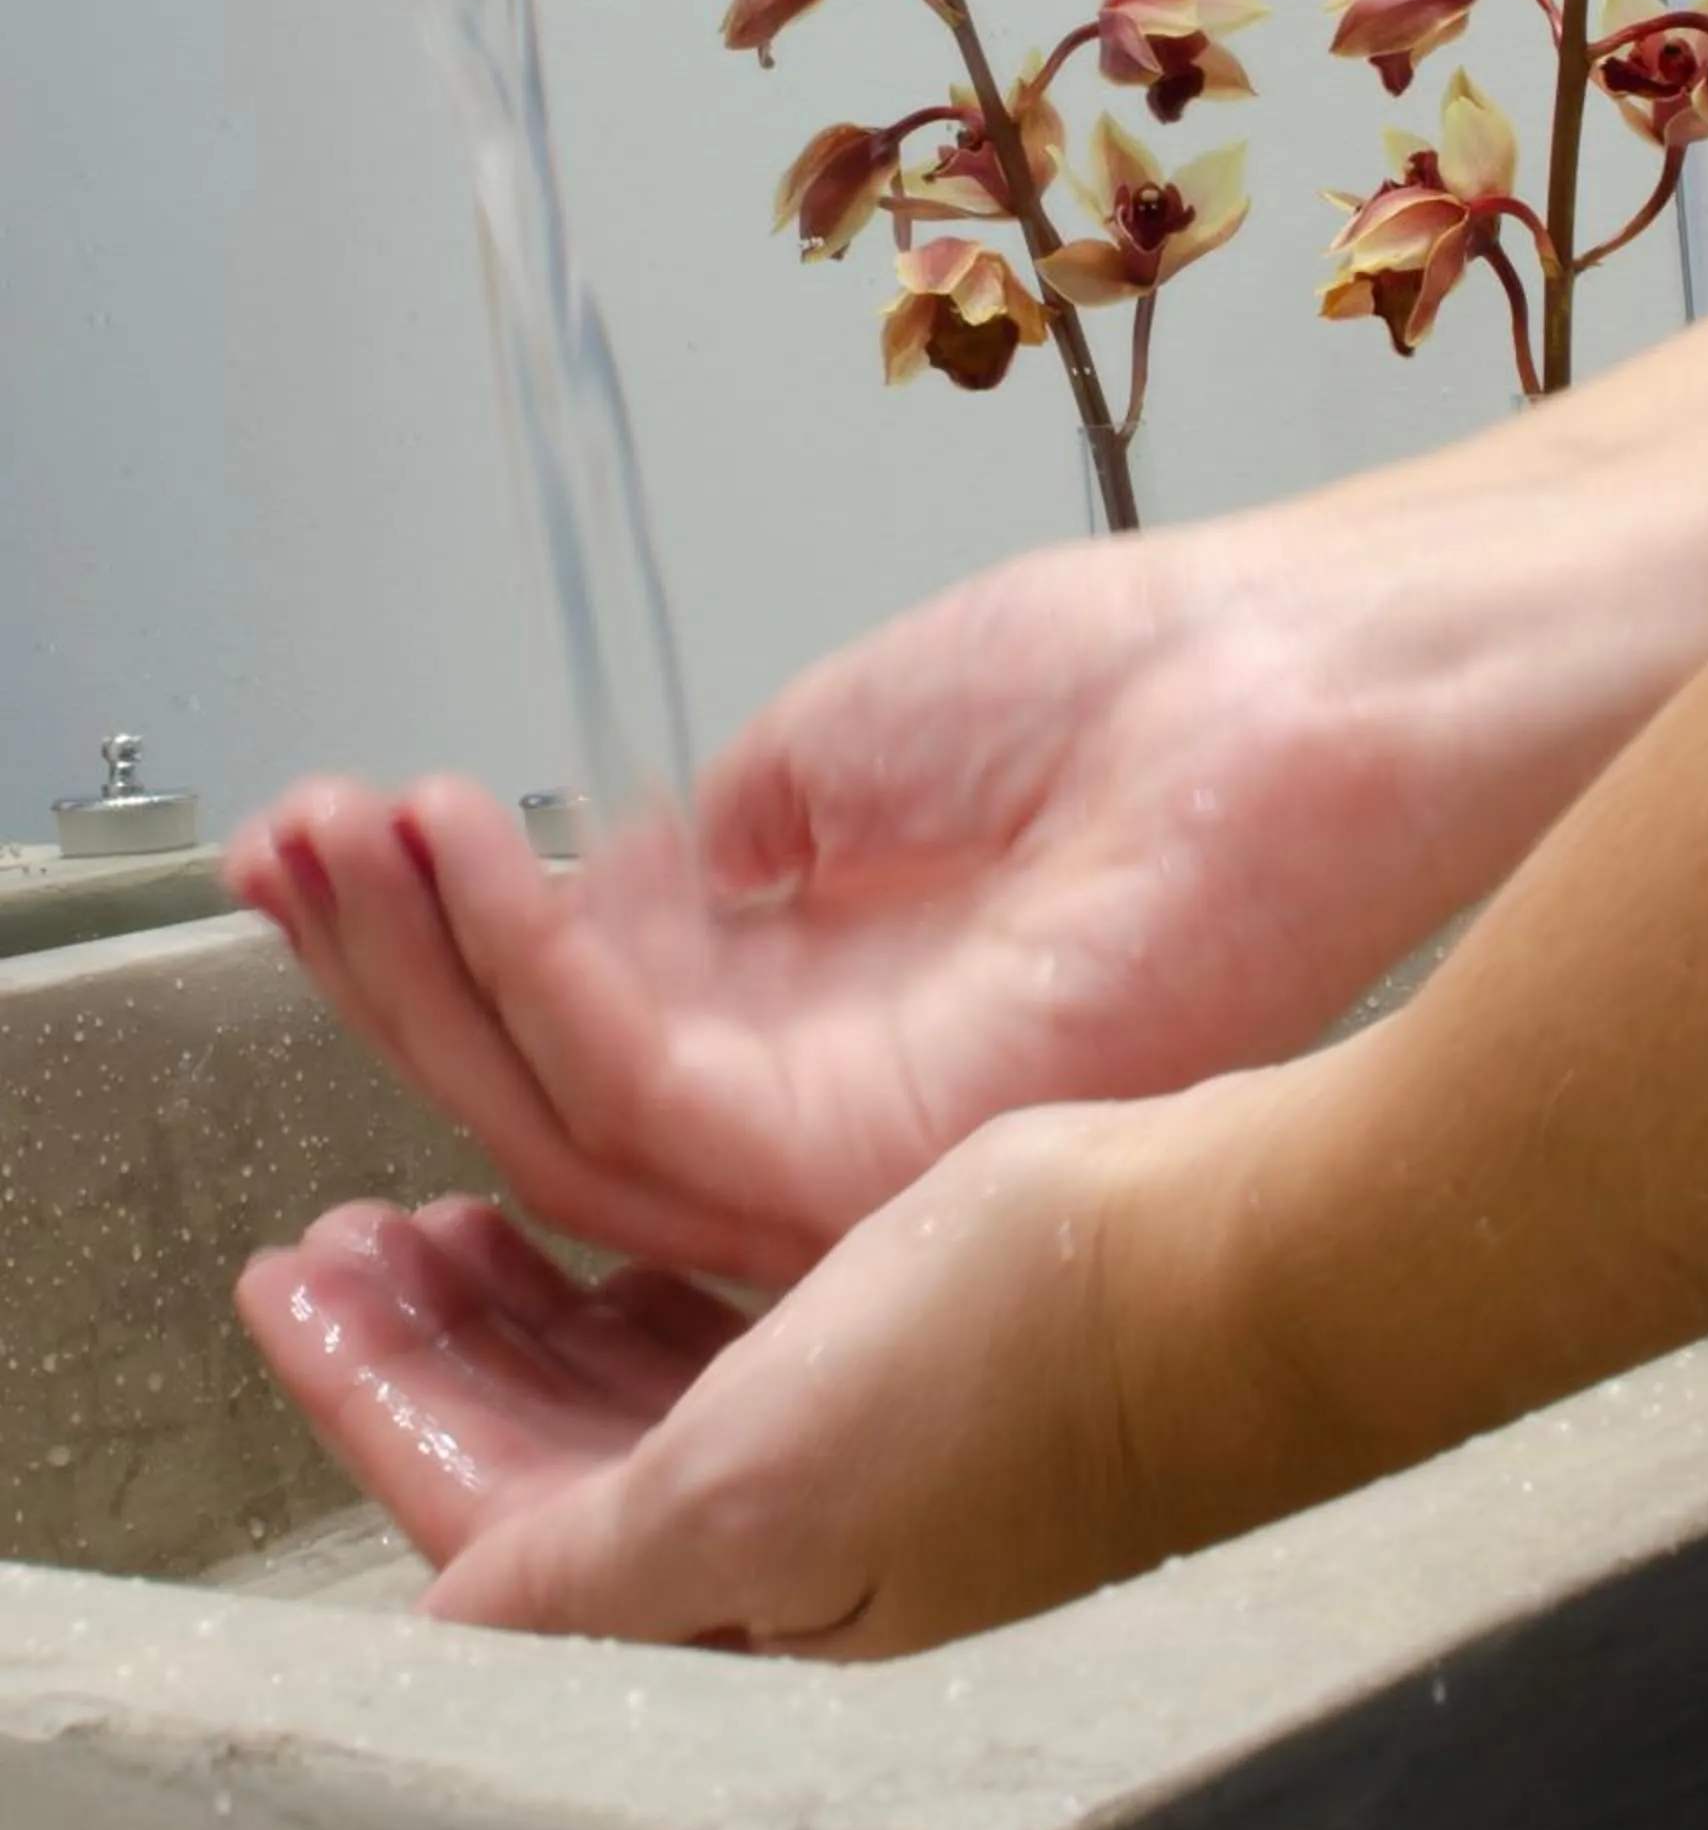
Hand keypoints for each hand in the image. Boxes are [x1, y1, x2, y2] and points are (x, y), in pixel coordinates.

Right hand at [224, 448, 1667, 1283]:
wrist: (1294, 681)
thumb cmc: (1119, 686)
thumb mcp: (832, 754)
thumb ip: (692, 865)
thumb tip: (557, 899)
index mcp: (813, 1003)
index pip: (578, 1016)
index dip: (436, 929)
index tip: (328, 825)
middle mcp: (821, 1093)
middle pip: (545, 1092)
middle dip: (394, 965)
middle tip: (292, 843)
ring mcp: (857, 1138)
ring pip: (573, 1124)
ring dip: (431, 971)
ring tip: (346, 835)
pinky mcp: (892, 1148)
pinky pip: (661, 1102)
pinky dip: (536, 973)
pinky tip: (456, 856)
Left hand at [237, 1098, 1230, 1656]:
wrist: (1238, 1265)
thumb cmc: (1036, 1363)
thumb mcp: (779, 1479)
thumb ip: (602, 1565)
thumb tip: (459, 1629)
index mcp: (739, 1584)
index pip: (488, 1508)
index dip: (374, 1396)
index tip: (290, 1286)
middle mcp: (780, 1531)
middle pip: (536, 1448)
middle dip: (425, 1342)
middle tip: (343, 1238)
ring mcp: (842, 1440)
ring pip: (615, 1385)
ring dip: (512, 1303)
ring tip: (442, 1215)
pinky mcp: (896, 1350)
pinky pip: (705, 1332)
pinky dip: (623, 1282)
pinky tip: (601, 1236)